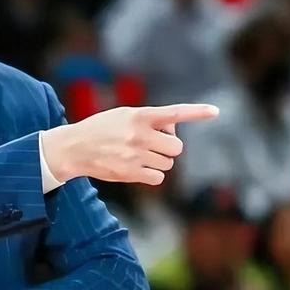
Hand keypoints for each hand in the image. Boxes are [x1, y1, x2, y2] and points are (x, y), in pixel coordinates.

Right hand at [41, 104, 218, 185]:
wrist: (74, 147)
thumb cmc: (101, 129)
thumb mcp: (123, 115)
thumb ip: (148, 120)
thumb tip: (172, 131)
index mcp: (138, 116)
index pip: (173, 113)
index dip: (196, 112)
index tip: (215, 111)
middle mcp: (139, 134)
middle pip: (176, 147)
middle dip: (169, 147)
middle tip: (153, 144)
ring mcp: (136, 155)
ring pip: (168, 163)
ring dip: (159, 161)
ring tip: (138, 154)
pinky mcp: (131, 173)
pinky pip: (158, 178)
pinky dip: (152, 174)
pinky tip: (136, 167)